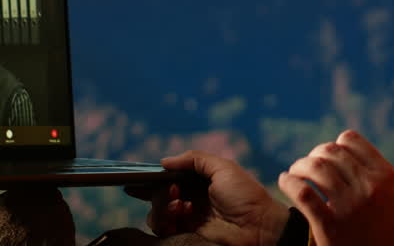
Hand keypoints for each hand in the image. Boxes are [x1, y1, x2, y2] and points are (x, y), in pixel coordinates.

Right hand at [127, 150, 290, 245]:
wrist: (258, 227)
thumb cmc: (244, 195)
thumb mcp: (223, 168)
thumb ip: (194, 159)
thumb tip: (164, 161)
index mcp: (199, 181)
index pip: (170, 178)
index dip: (153, 178)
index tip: (135, 179)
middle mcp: (190, 198)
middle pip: (159, 194)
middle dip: (158, 191)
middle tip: (173, 191)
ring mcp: (187, 218)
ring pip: (157, 212)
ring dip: (162, 206)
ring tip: (179, 205)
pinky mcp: (186, 234)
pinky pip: (163, 229)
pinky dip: (165, 220)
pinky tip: (181, 214)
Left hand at [278, 130, 393, 245]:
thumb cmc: (388, 232)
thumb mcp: (390, 196)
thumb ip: (371, 173)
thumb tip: (341, 150)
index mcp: (384, 175)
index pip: (350, 140)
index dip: (334, 145)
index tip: (326, 157)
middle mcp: (368, 186)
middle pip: (330, 152)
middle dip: (314, 155)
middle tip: (306, 166)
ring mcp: (349, 206)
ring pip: (316, 167)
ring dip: (300, 166)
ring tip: (294, 173)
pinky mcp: (330, 226)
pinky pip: (303, 193)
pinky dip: (289, 183)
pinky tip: (285, 181)